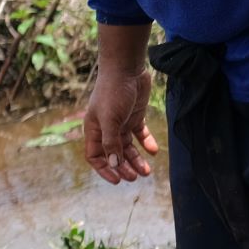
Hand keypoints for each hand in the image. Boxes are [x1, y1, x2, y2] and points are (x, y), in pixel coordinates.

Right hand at [82, 66, 157, 182]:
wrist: (127, 68)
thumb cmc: (113, 92)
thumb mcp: (110, 119)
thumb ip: (111, 142)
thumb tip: (114, 164)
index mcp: (94, 130)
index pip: (95, 156)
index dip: (105, 169)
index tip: (118, 180)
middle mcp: (106, 128)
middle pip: (114, 154)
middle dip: (124, 167)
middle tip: (136, 177)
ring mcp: (121, 122)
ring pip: (128, 147)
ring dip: (136, 159)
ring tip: (147, 172)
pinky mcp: (135, 115)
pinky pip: (140, 134)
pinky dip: (146, 143)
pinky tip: (154, 151)